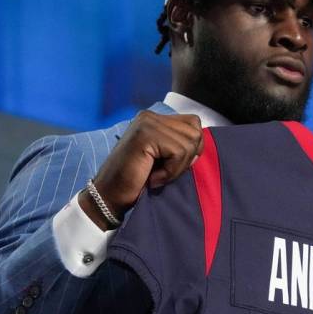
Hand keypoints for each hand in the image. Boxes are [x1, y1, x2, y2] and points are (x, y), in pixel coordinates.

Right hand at [79, 111, 203, 229]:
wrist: (109, 197)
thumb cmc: (138, 181)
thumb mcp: (164, 158)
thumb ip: (180, 144)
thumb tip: (203, 141)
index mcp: (155, 118)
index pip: (194, 123)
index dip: (193, 147)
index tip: (174, 165)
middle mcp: (150, 116)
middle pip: (195, 132)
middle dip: (186, 159)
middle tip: (164, 172)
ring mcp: (147, 123)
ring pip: (189, 143)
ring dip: (177, 168)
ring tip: (157, 175)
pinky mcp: (145, 135)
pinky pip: (179, 152)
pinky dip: (170, 171)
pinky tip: (153, 178)